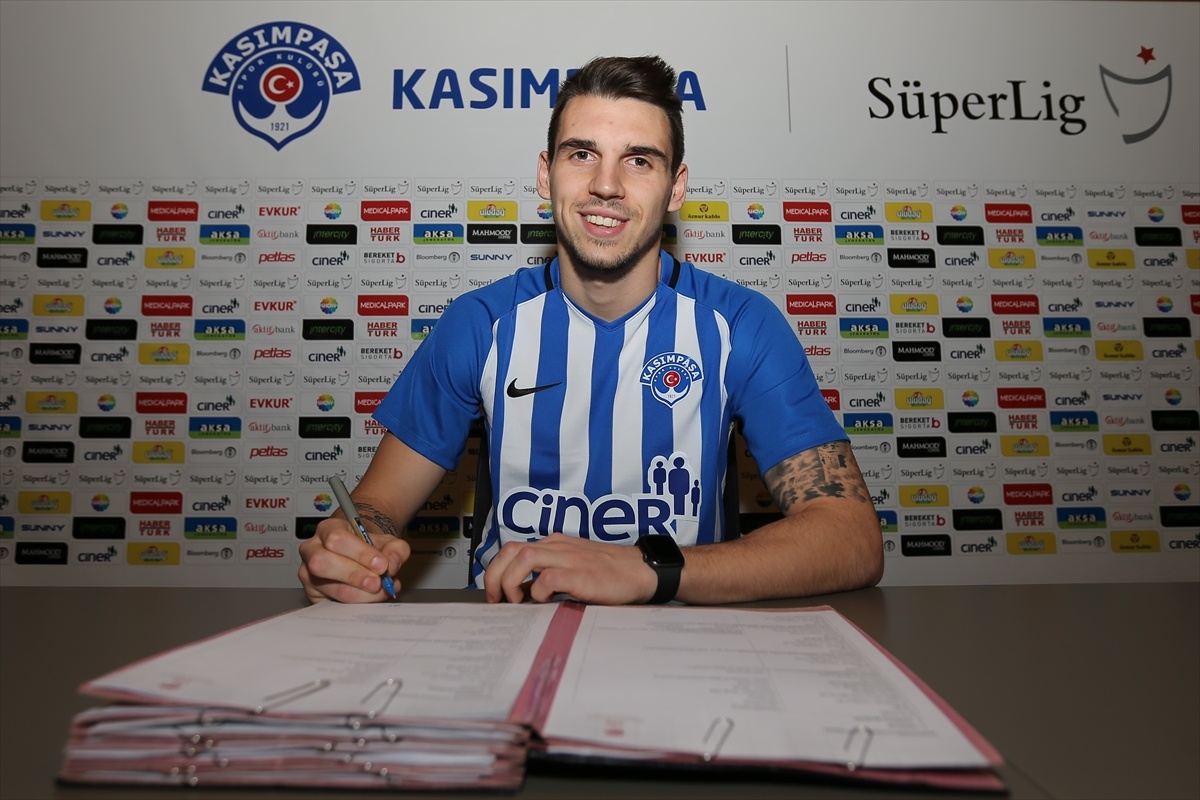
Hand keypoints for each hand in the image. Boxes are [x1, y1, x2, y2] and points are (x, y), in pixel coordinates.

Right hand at [298, 517, 409, 602]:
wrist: (361, 557)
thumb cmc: (369, 548)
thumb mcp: (388, 542)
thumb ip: (396, 550)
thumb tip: (391, 565)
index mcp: (328, 529)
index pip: (337, 539)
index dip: (360, 554)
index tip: (382, 565)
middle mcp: (312, 550)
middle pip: (321, 562)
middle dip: (353, 575)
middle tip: (377, 583)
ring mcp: (307, 573)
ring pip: (328, 587)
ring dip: (359, 594)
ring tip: (380, 591)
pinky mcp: (312, 594)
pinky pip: (331, 604)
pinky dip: (355, 604)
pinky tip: (371, 599)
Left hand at [483, 534, 657, 604]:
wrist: (641, 571)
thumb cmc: (609, 573)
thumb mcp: (573, 568)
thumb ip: (549, 575)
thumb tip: (523, 593)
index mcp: (554, 544)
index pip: (512, 549)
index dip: (495, 571)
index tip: (494, 594)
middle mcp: (557, 547)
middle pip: (510, 550)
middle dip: (494, 576)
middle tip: (496, 600)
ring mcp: (569, 558)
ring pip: (523, 558)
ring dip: (511, 582)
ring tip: (516, 602)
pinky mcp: (580, 574)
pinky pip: (548, 578)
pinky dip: (538, 591)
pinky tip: (544, 602)